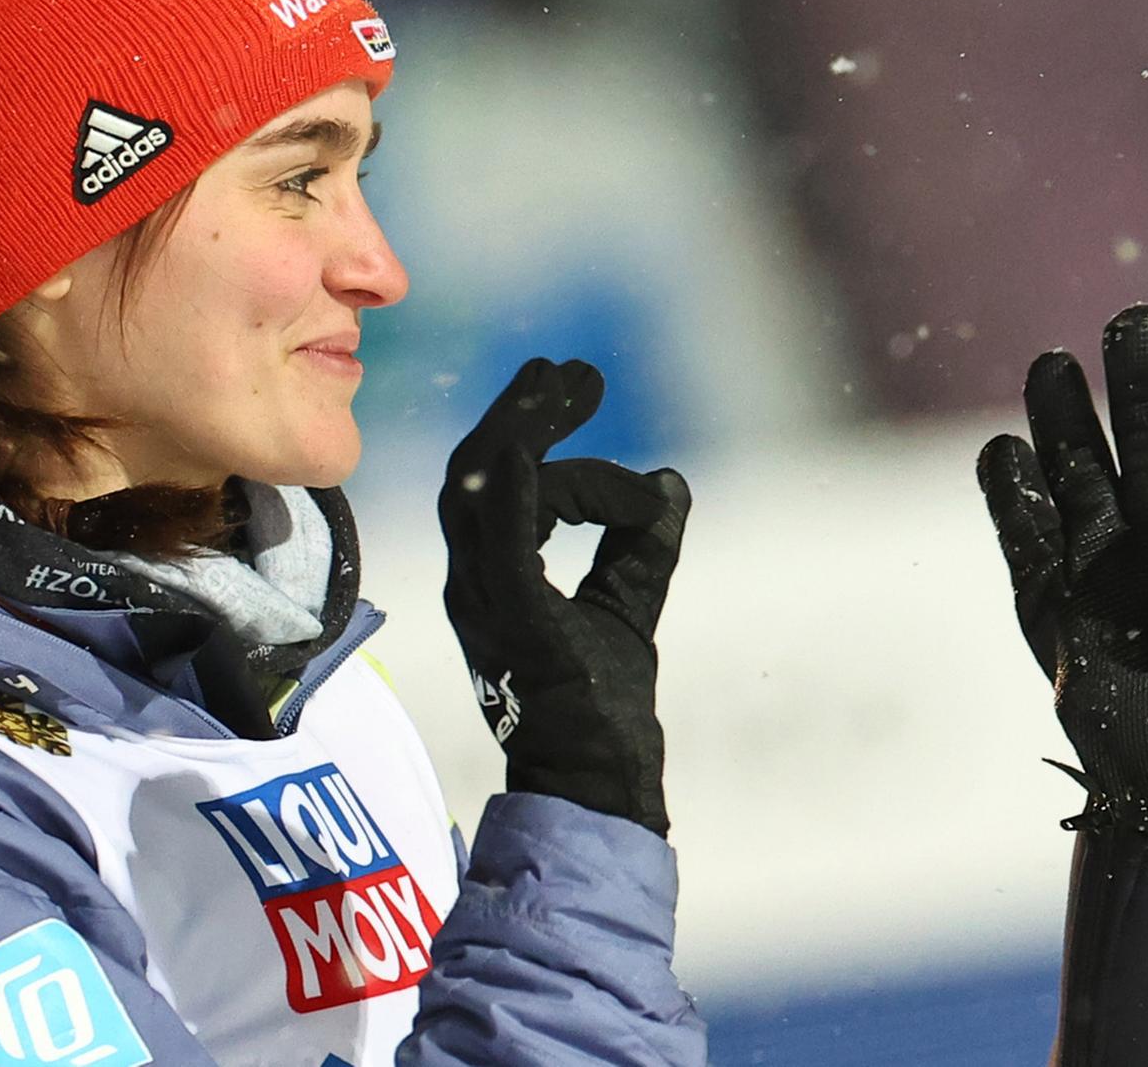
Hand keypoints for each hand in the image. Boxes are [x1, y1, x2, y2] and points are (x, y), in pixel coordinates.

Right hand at [438, 358, 690, 835]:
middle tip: (568, 369)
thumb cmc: (603, 707)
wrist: (598, 779)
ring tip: (559, 382)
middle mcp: (474, 582)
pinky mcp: (512, 620)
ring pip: (478, 492)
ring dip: (517, 429)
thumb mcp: (628, 604)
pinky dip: (510, 492)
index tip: (585, 390)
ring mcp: (484, 601)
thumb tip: (673, 481)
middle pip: (478, 471)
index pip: (504, 483)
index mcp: (494, 576)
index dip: (539, 429)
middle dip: (522, 411)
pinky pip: (499, 544)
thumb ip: (644, 546)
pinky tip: (528, 449)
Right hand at [978, 304, 1147, 837]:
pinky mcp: (1053, 609)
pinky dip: (1014, 501)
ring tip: (1053, 366)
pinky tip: (1005, 453)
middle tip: (1132, 318)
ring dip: (1066, 425)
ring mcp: (1097, 568)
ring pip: (1077, 479)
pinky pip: (1028, 545)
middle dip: (1135, 385)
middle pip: (1140, 443)